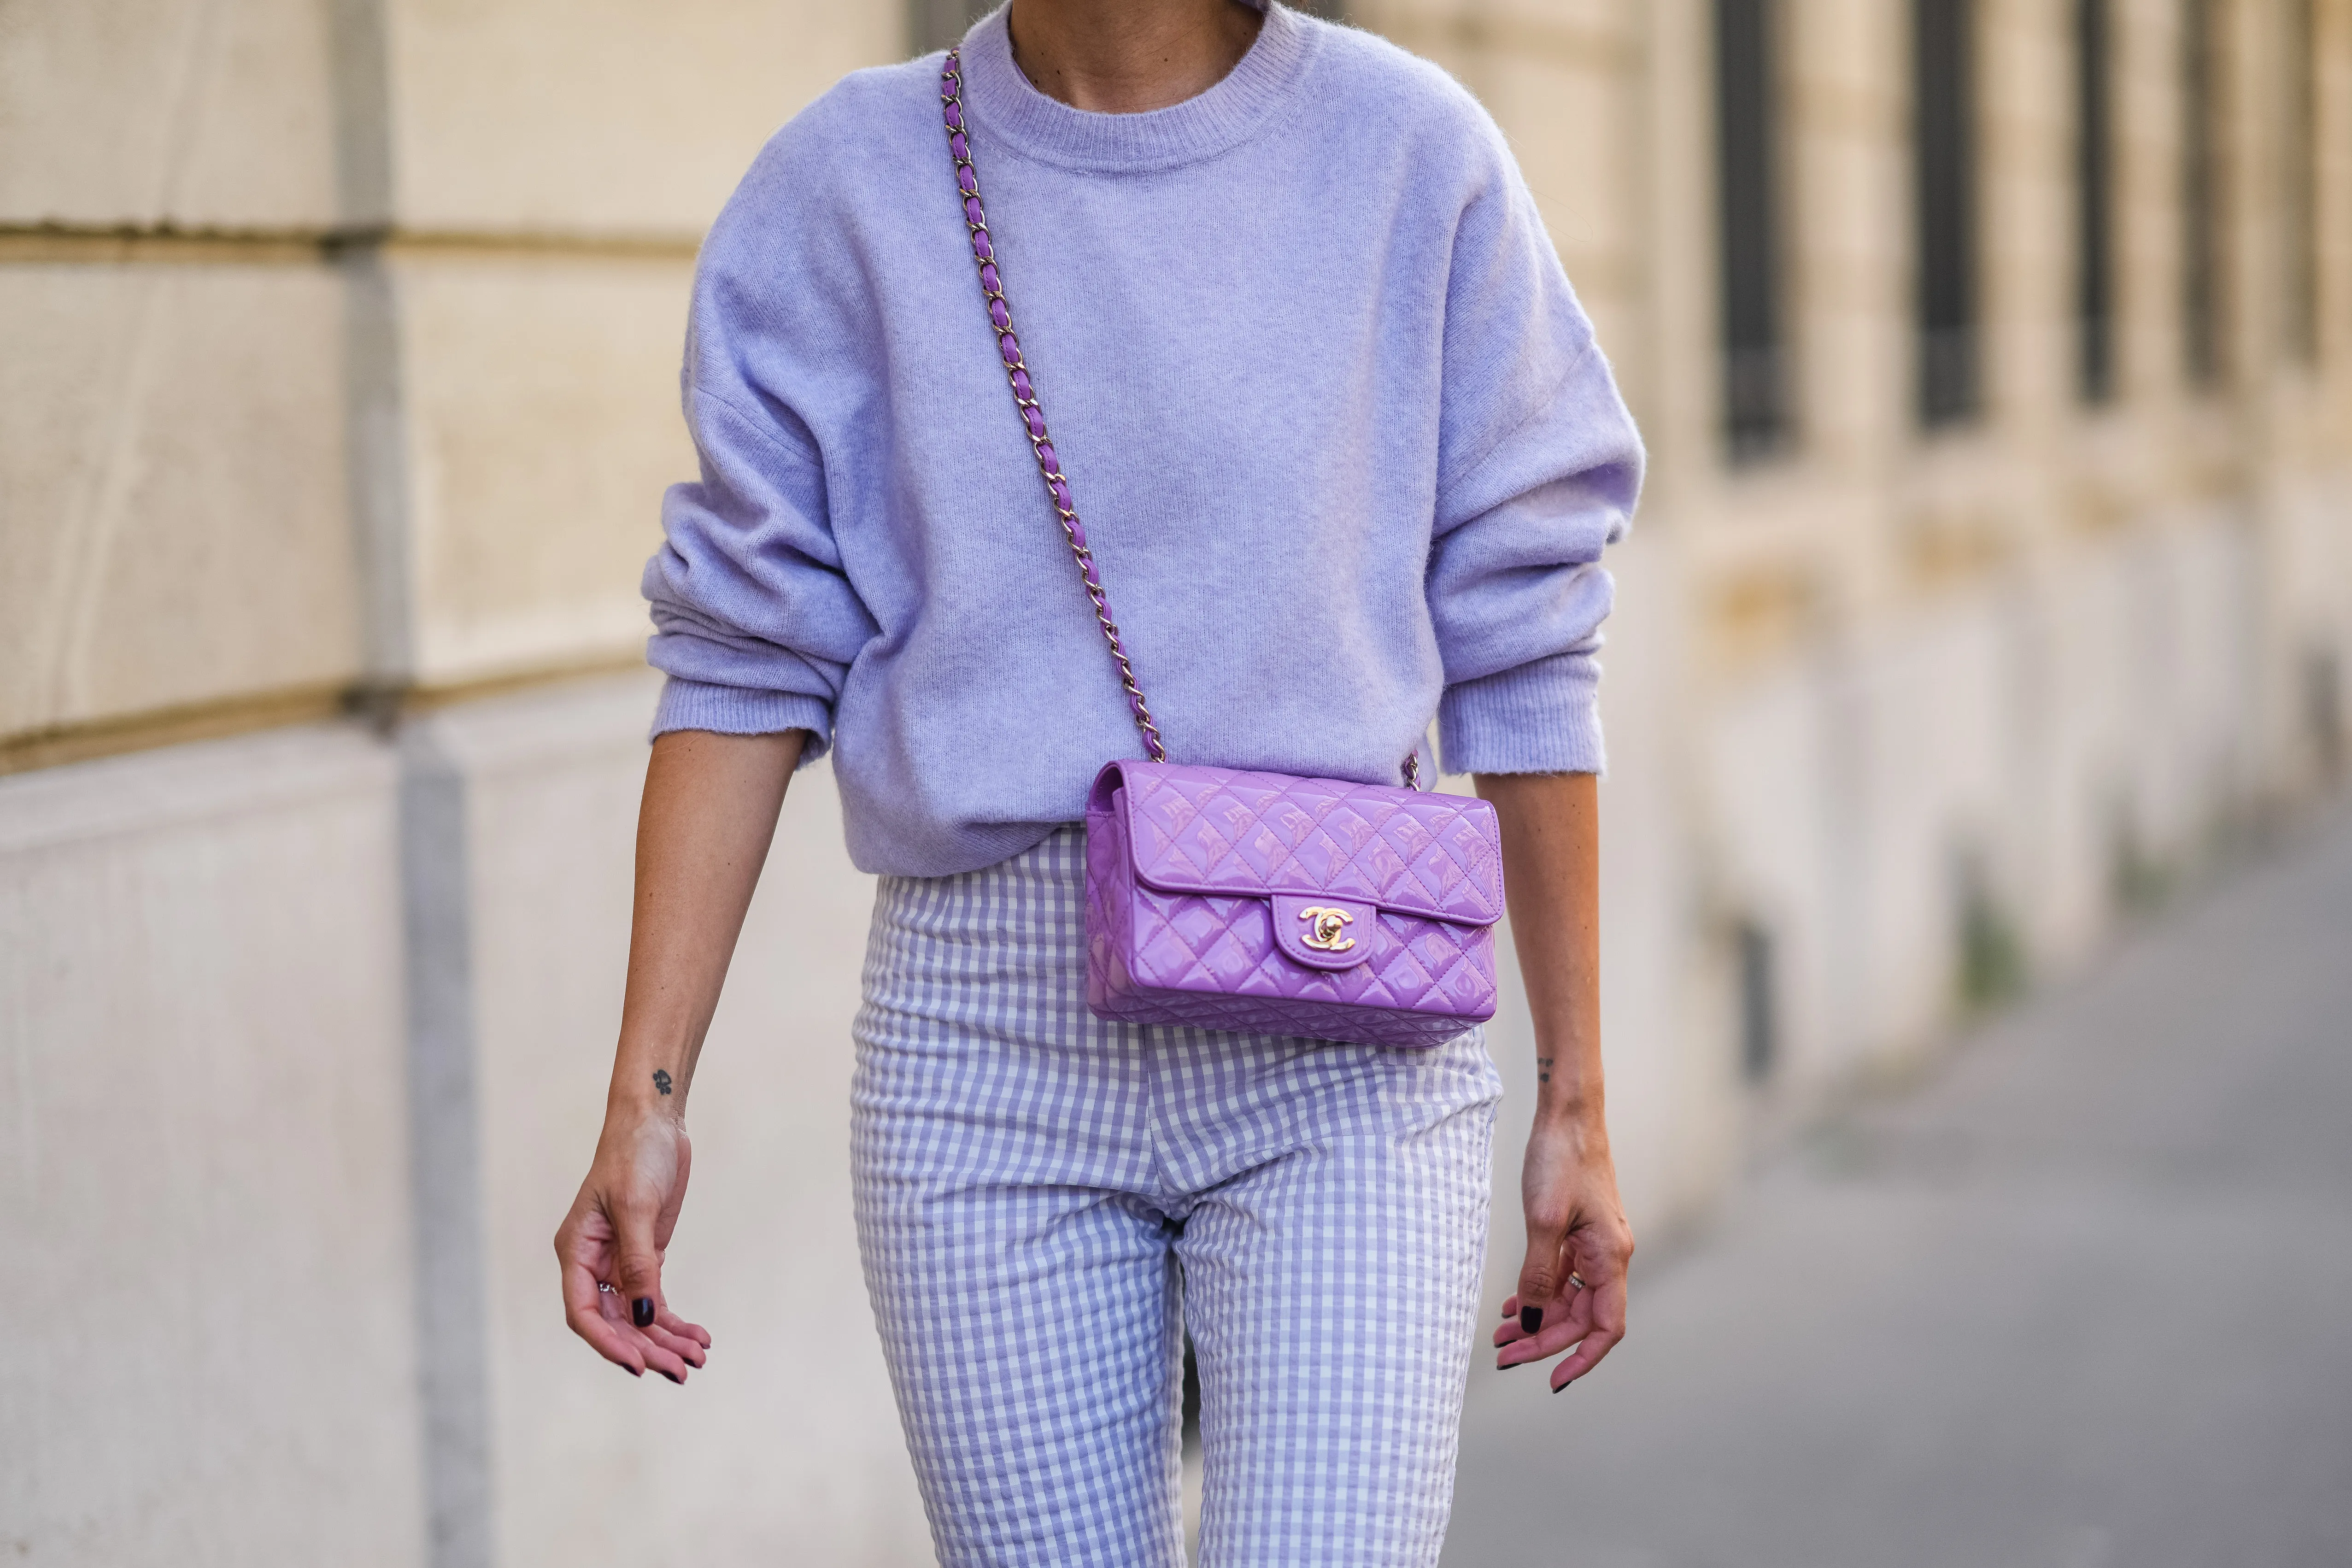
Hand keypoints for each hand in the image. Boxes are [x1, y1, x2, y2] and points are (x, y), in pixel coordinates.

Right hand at [554, 1108, 710, 1382]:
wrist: (656, 1123)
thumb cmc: (634, 1156)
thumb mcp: (636, 1208)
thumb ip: (639, 1264)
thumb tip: (645, 1317)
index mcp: (576, 1251)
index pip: (583, 1313)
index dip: (609, 1343)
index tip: (640, 1364)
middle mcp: (593, 1263)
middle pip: (615, 1322)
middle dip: (647, 1348)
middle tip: (681, 1371)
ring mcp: (620, 1262)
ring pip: (638, 1316)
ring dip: (665, 1341)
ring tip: (697, 1360)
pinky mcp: (645, 1257)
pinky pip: (655, 1300)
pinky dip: (675, 1321)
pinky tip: (697, 1338)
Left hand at [1494, 1115, 1630, 1390]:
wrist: (1567, 1114)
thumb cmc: (1560, 1159)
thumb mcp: (1543, 1220)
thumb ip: (1539, 1275)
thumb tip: (1532, 1321)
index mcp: (1610, 1257)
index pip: (1605, 1327)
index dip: (1582, 1358)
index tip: (1551, 1380)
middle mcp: (1608, 1256)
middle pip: (1582, 1318)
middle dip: (1543, 1340)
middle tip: (1501, 1354)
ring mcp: (1594, 1245)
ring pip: (1570, 1300)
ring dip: (1538, 1319)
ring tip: (1499, 1333)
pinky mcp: (1579, 1233)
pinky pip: (1562, 1277)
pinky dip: (1539, 1294)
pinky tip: (1513, 1303)